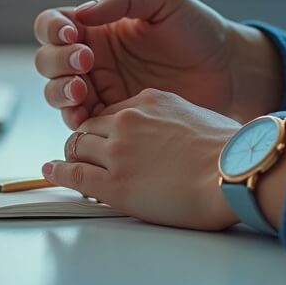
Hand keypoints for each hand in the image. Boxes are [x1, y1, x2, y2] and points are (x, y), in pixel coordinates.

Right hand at [32, 0, 281, 127]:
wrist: (228, 70)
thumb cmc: (197, 29)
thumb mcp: (162, 0)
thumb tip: (81, 14)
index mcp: (97, 26)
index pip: (53, 24)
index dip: (53, 28)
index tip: (74, 33)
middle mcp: (92, 57)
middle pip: (48, 60)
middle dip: (58, 61)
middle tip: (85, 61)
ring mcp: (101, 88)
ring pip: (57, 92)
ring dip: (59, 91)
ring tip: (82, 90)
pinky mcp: (113, 117)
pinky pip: (81, 121)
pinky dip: (75, 119)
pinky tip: (85, 116)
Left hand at [41, 89, 241, 229]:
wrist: (234, 174)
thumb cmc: (231, 151)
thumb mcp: (201, 117)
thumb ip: (176, 121)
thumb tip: (177, 136)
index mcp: (149, 101)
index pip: (113, 110)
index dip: (107, 128)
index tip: (106, 138)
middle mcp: (127, 121)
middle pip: (89, 127)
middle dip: (85, 140)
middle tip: (85, 153)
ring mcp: (117, 152)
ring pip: (76, 146)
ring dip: (71, 156)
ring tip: (67, 165)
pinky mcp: (113, 184)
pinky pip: (73, 174)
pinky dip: (58, 172)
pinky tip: (51, 172)